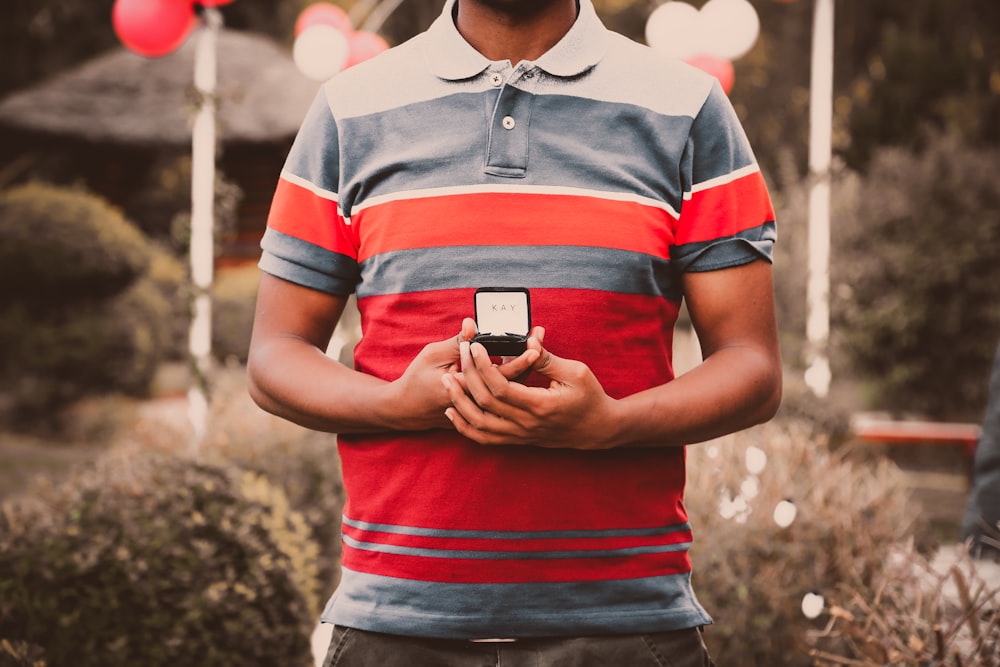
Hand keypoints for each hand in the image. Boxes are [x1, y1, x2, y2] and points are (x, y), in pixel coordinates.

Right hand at [387, 318, 542, 431]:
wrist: (407, 409)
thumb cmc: (417, 379)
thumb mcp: (433, 355)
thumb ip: (457, 342)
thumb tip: (473, 324)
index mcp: (466, 390)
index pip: (501, 376)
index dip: (520, 360)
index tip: (534, 345)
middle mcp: (477, 403)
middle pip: (513, 383)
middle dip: (528, 359)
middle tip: (539, 338)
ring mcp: (481, 410)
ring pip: (510, 391)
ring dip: (524, 368)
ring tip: (534, 345)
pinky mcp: (481, 411)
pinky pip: (503, 396)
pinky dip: (513, 378)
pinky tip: (520, 360)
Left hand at [441, 337, 621, 448]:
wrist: (597, 429)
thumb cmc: (589, 397)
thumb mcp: (575, 372)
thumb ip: (547, 358)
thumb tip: (527, 339)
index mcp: (540, 405)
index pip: (501, 387)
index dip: (483, 366)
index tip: (474, 346)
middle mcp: (526, 424)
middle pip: (485, 402)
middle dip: (468, 376)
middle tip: (459, 354)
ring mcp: (520, 435)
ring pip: (479, 424)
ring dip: (459, 402)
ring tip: (447, 380)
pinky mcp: (517, 440)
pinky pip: (484, 438)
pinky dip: (465, 426)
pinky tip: (453, 411)